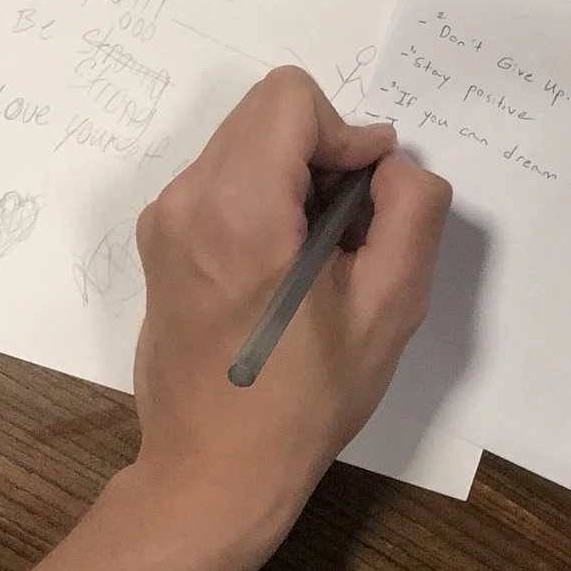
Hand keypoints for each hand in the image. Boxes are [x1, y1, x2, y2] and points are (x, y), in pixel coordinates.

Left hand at [130, 66, 451, 557]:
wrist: (214, 472)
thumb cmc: (306, 397)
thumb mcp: (392, 305)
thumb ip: (411, 210)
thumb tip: (388, 166)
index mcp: (237, 208)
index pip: (292, 98)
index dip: (345, 134)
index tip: (364, 200)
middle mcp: (186, 200)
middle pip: (268, 114)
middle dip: (322, 154)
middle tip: (348, 231)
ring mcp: (164, 221)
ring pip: (246, 143)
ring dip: (295, 177)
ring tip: (319, 257)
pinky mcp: (159, 243)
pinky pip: (222, 180)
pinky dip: (264, 200)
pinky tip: (284, 271)